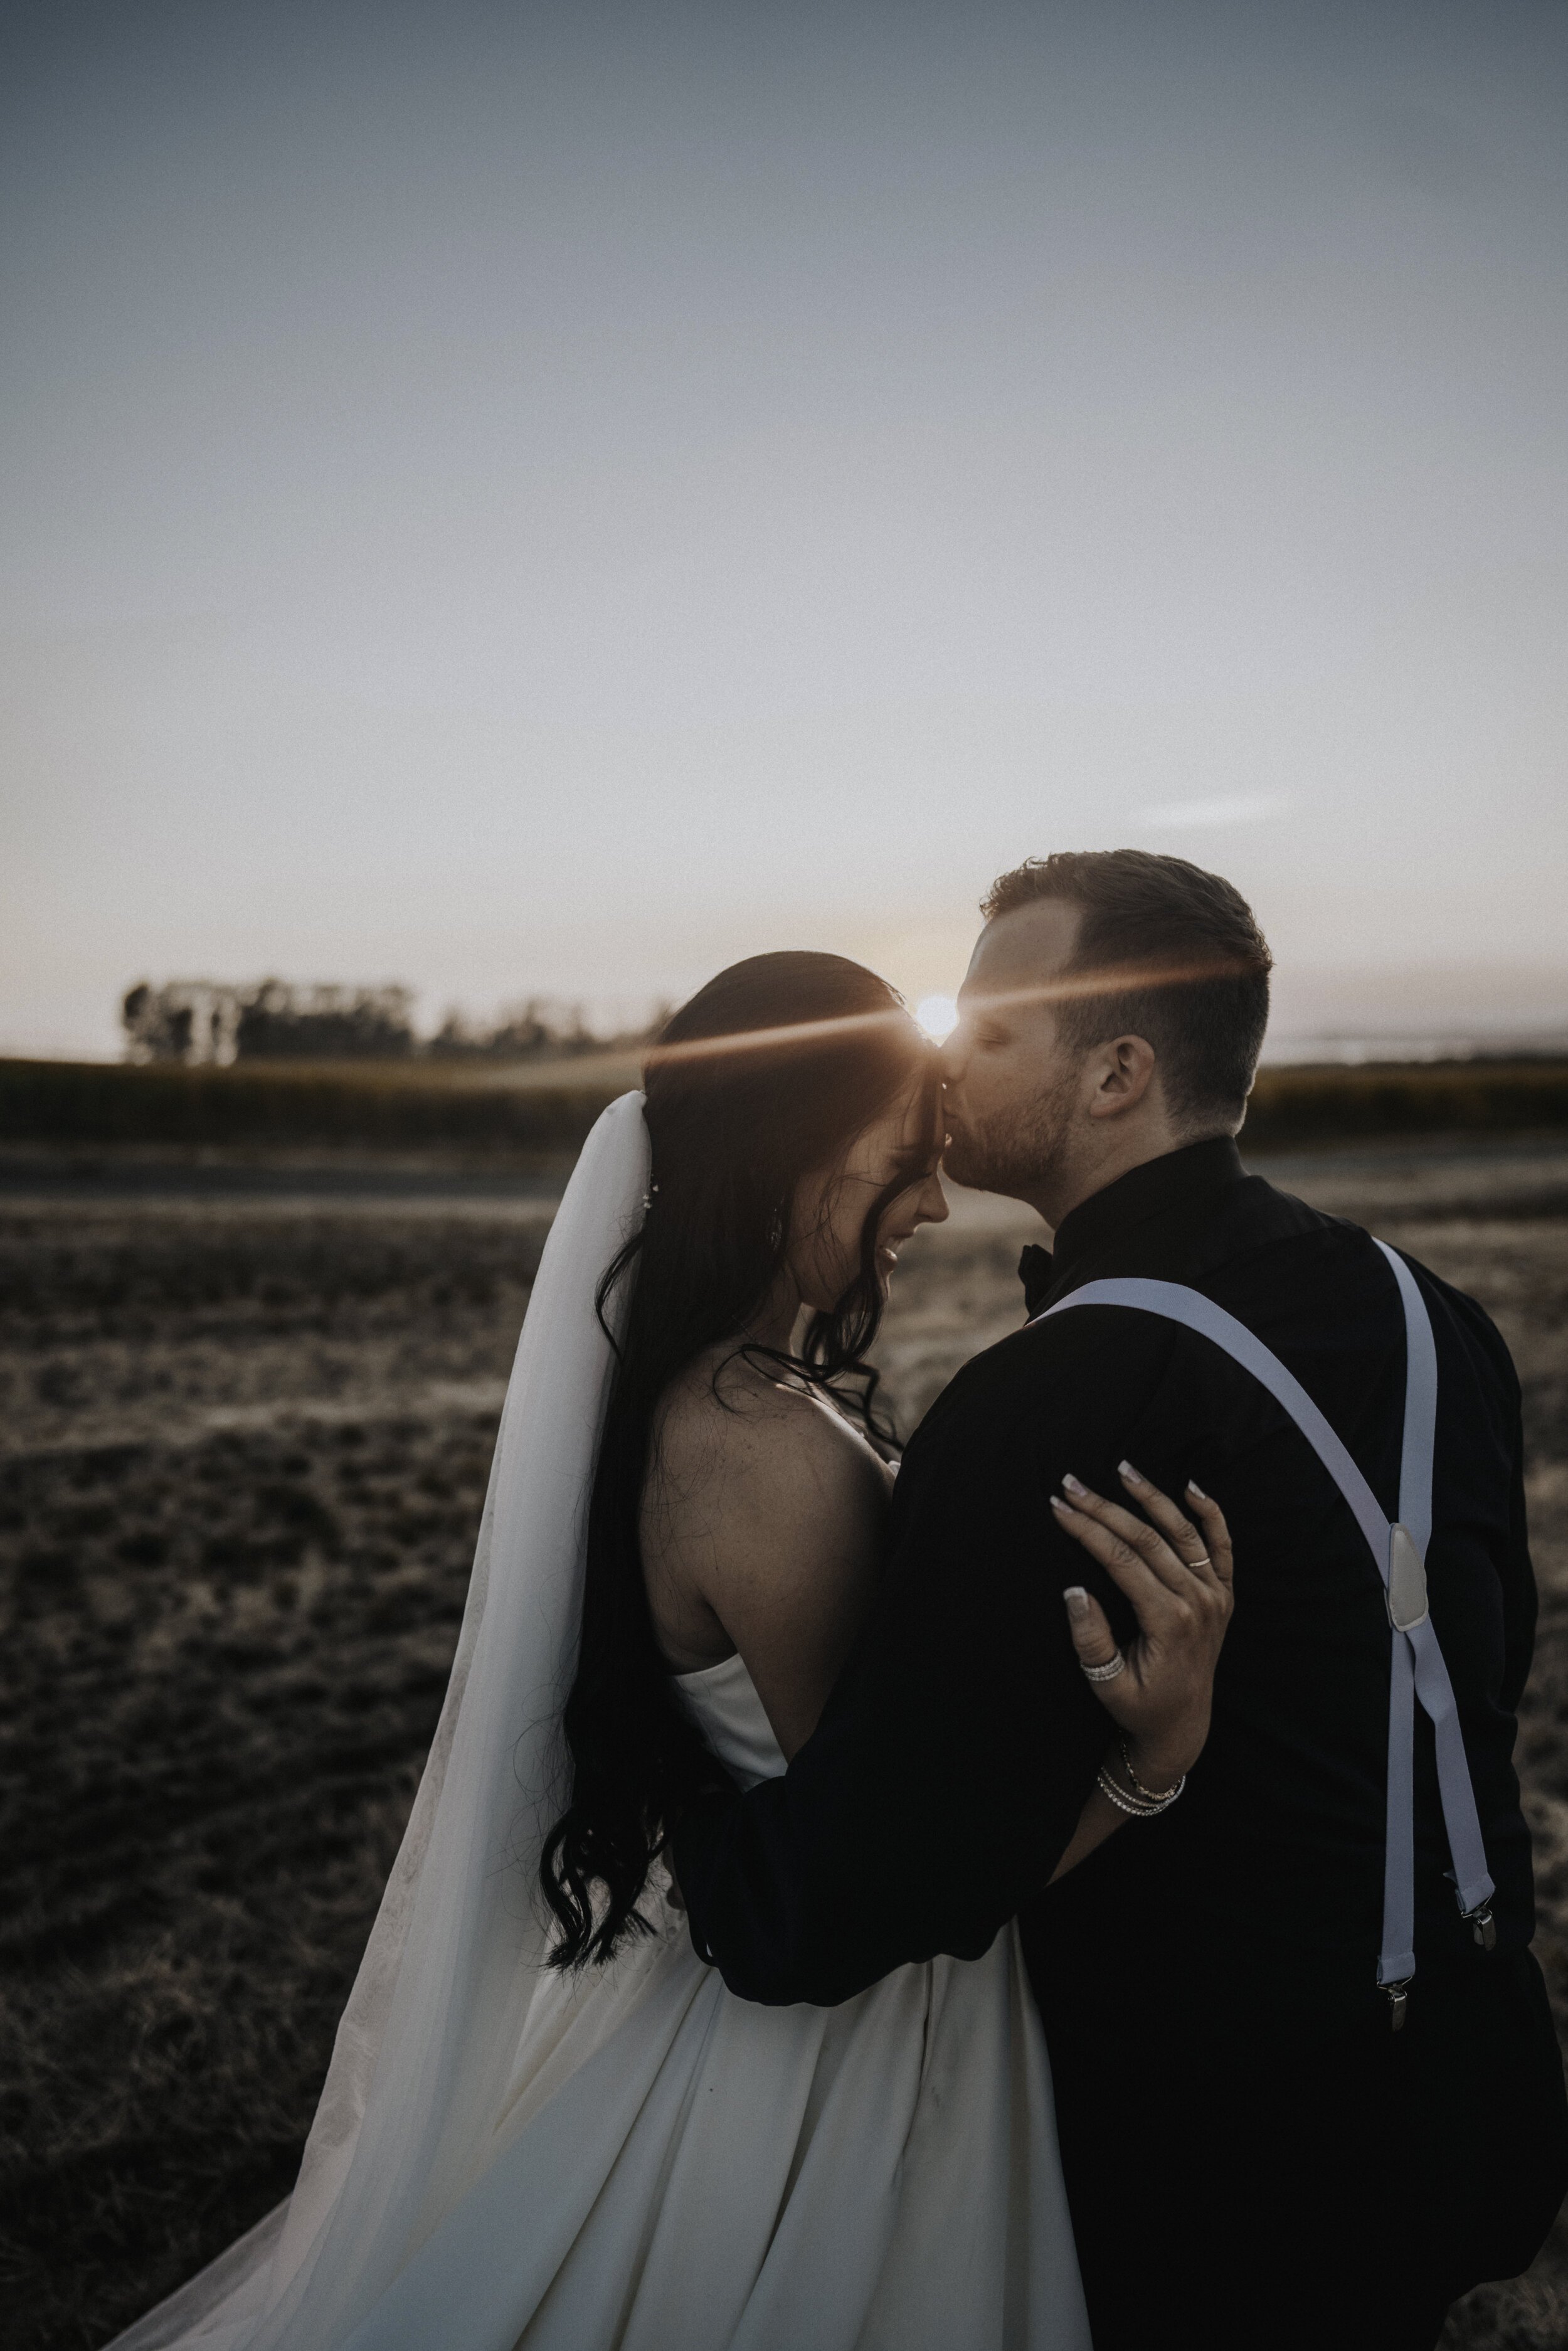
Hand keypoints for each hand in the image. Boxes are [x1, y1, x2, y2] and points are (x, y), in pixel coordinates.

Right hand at [1051, 1466, 1233, 1784]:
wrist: (1183, 1723)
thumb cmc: (1140, 1705)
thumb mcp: (1108, 1684)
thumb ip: (1092, 1640)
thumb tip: (1073, 1591)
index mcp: (1170, 1622)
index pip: (1122, 1561)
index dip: (1087, 1530)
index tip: (1058, 1508)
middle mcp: (1199, 1602)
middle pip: (1147, 1540)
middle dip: (1105, 1508)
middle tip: (1070, 1483)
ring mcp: (1215, 1596)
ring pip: (1183, 1533)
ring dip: (1152, 1497)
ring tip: (1122, 1468)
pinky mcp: (1223, 1594)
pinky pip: (1221, 1546)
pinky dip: (1211, 1513)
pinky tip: (1191, 1486)